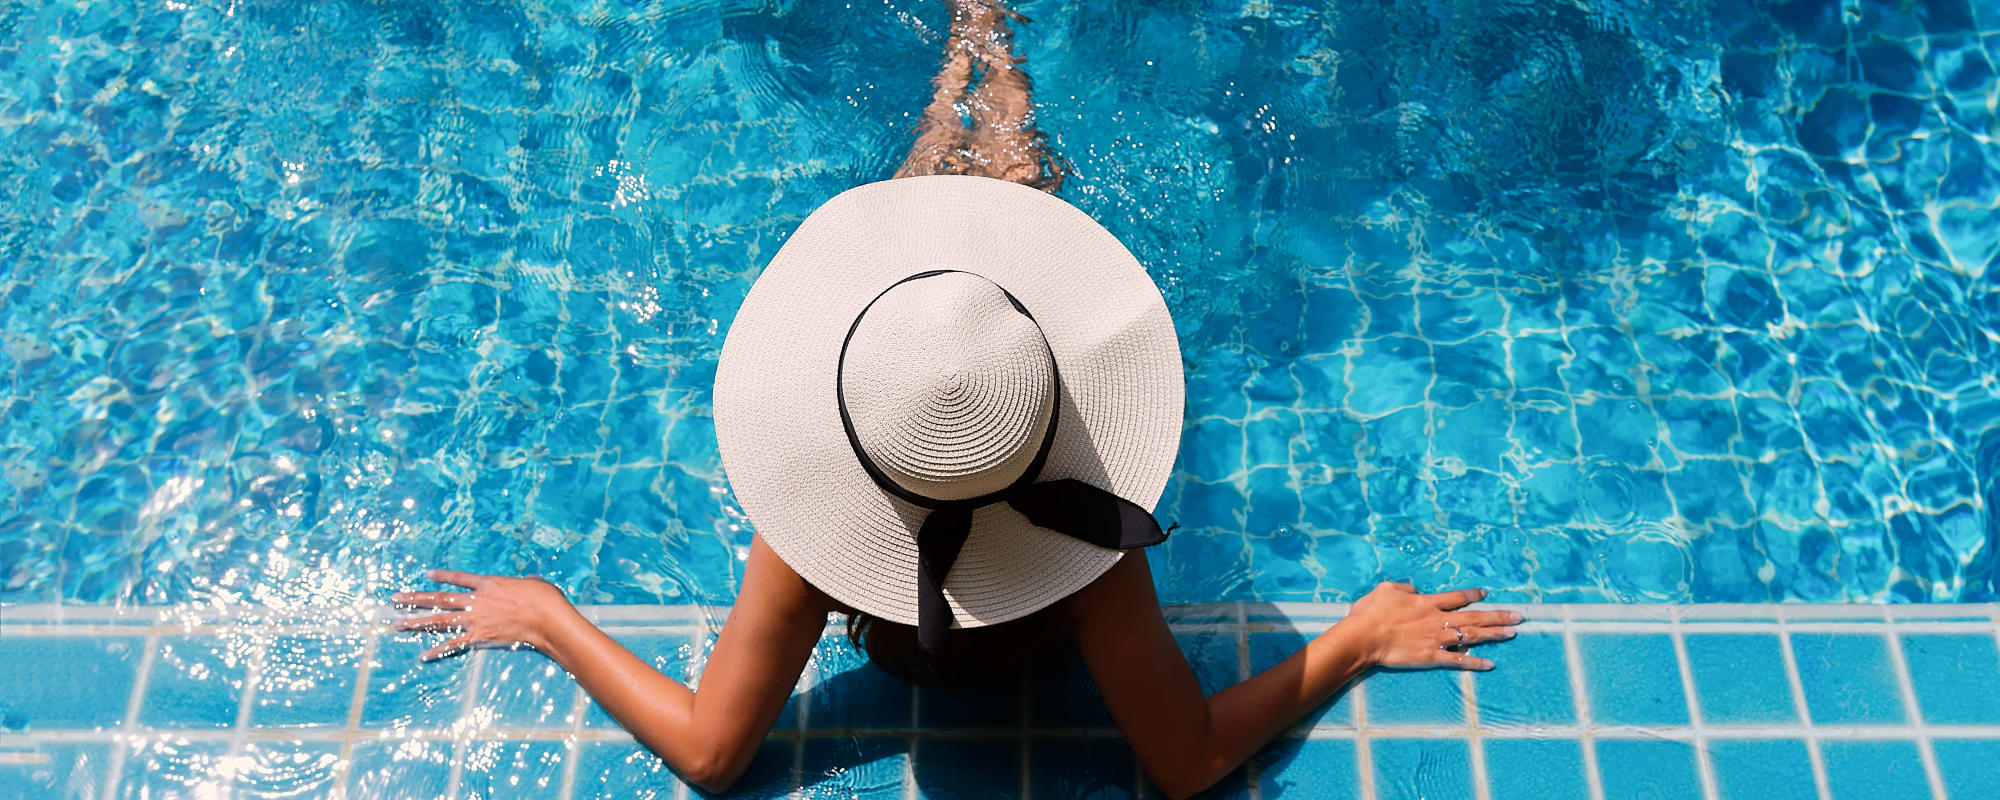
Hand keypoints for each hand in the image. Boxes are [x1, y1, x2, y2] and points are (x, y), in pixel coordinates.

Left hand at [390, 569, 579, 660]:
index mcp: (488, 584)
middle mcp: (476, 600)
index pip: (459, 578)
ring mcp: (475, 620)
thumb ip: (524, 582)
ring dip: (417, 622)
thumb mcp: (533, 582)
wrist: (546, 618)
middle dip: (415, 598)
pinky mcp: (479, 638)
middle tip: (395, 598)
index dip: (443, 576)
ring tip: (397, 624)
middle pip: (439, 599)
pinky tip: (422, 655)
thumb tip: (528, 582)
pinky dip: (438, 651)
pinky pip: (454, 645)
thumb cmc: (543, 597)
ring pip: (439, 620)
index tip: (428, 574)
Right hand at [1339, 581, 1521, 670]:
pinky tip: (1490, 664)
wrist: (1364, 637)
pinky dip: (1475, 662)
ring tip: (1513, 633)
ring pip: (1472, 636)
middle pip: (1475, 616)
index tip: (1486, 594)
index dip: (1473, 595)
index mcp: (1428, 602)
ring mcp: (1437, 639)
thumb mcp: (1386, 589)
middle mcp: (1438, 619)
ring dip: (1495, 634)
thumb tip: (1415, 589)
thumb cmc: (1371, 612)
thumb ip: (1405, 588)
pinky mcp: (1431, 657)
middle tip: (1519, 616)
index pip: (1457, 597)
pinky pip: (1458, 660)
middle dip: (1498, 616)